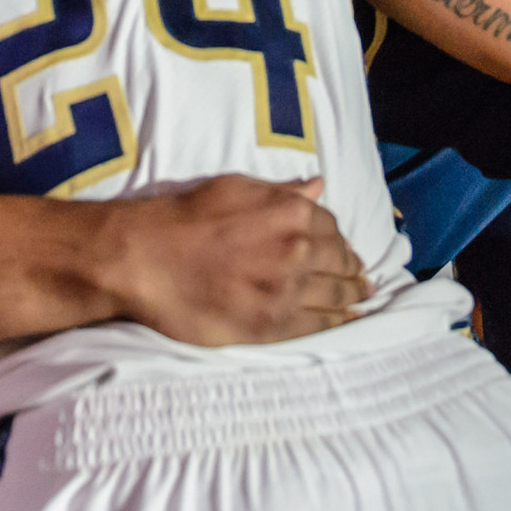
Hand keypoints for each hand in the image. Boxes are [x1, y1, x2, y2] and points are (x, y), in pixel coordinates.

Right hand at [106, 176, 366, 345]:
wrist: (148, 258)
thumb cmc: (186, 217)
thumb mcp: (237, 188)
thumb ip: (283, 191)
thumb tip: (319, 186)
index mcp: (292, 213)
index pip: (331, 226)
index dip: (340, 239)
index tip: (344, 247)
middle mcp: (299, 250)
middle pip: (340, 261)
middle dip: (354, 269)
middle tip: (363, 276)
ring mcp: (288, 290)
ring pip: (335, 295)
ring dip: (352, 296)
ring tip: (362, 297)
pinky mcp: (273, 324)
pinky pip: (317, 324)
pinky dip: (338, 322)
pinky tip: (348, 321)